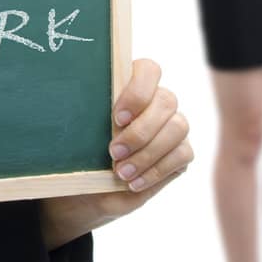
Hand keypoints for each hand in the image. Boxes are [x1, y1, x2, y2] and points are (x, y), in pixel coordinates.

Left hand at [38, 58, 191, 248]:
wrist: (89, 192)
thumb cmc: (83, 157)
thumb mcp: (78, 137)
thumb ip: (87, 119)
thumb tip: (78, 106)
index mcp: (132, 87)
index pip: (149, 70)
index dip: (138, 92)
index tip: (117, 118)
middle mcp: (157, 102)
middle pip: (166, 100)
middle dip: (140, 131)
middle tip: (114, 152)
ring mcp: (172, 126)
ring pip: (178, 127)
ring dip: (148, 153)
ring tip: (122, 172)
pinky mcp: (180, 152)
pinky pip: (182, 154)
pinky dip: (156, 171)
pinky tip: (134, 183)